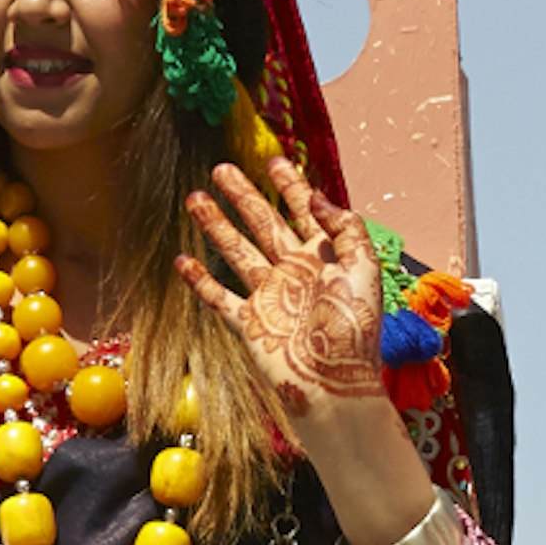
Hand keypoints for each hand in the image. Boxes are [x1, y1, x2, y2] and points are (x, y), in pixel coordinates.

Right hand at [182, 158, 387, 425]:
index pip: (304, 210)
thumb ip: (345, 229)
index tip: (273, 159)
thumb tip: (317, 196)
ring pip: (237, 251)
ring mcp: (270, 296)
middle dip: (243, 195)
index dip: (290, 184)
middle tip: (220, 169)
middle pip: (263, 223)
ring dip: (216, 225)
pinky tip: (182, 260)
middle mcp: (295, 271)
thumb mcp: (363, 271)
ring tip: (194, 198)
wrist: (333, 385)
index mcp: (326, 257)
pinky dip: (200, 279)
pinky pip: (219, 296)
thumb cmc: (354, 332)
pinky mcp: (250, 323)